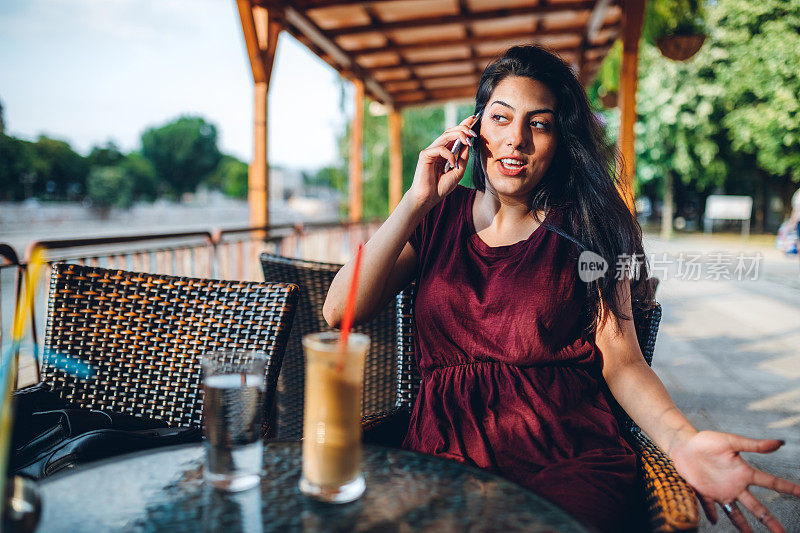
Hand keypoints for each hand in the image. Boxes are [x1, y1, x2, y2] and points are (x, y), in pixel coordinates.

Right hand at [408, 116, 476, 209]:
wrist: (428, 198)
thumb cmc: (441, 186)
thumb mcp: (458, 171)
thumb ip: (463, 158)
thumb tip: (469, 144)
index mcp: (446, 151)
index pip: (455, 134)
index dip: (464, 124)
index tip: (474, 118)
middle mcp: (438, 148)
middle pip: (450, 131)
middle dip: (463, 128)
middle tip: (474, 133)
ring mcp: (431, 151)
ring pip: (445, 135)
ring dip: (459, 135)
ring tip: (469, 141)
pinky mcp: (425, 155)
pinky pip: (439, 149)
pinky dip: (449, 154)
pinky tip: (453, 164)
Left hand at [671, 430, 799, 531]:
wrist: (684, 444)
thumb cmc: (708, 440)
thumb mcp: (731, 441)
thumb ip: (753, 445)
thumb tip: (779, 442)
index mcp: (744, 472)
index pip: (770, 482)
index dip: (788, 488)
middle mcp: (735, 485)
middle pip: (756, 507)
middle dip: (769, 521)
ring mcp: (720, 491)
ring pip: (736, 513)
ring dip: (744, 527)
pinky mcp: (704, 494)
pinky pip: (709, 507)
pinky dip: (712, 514)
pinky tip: (714, 521)